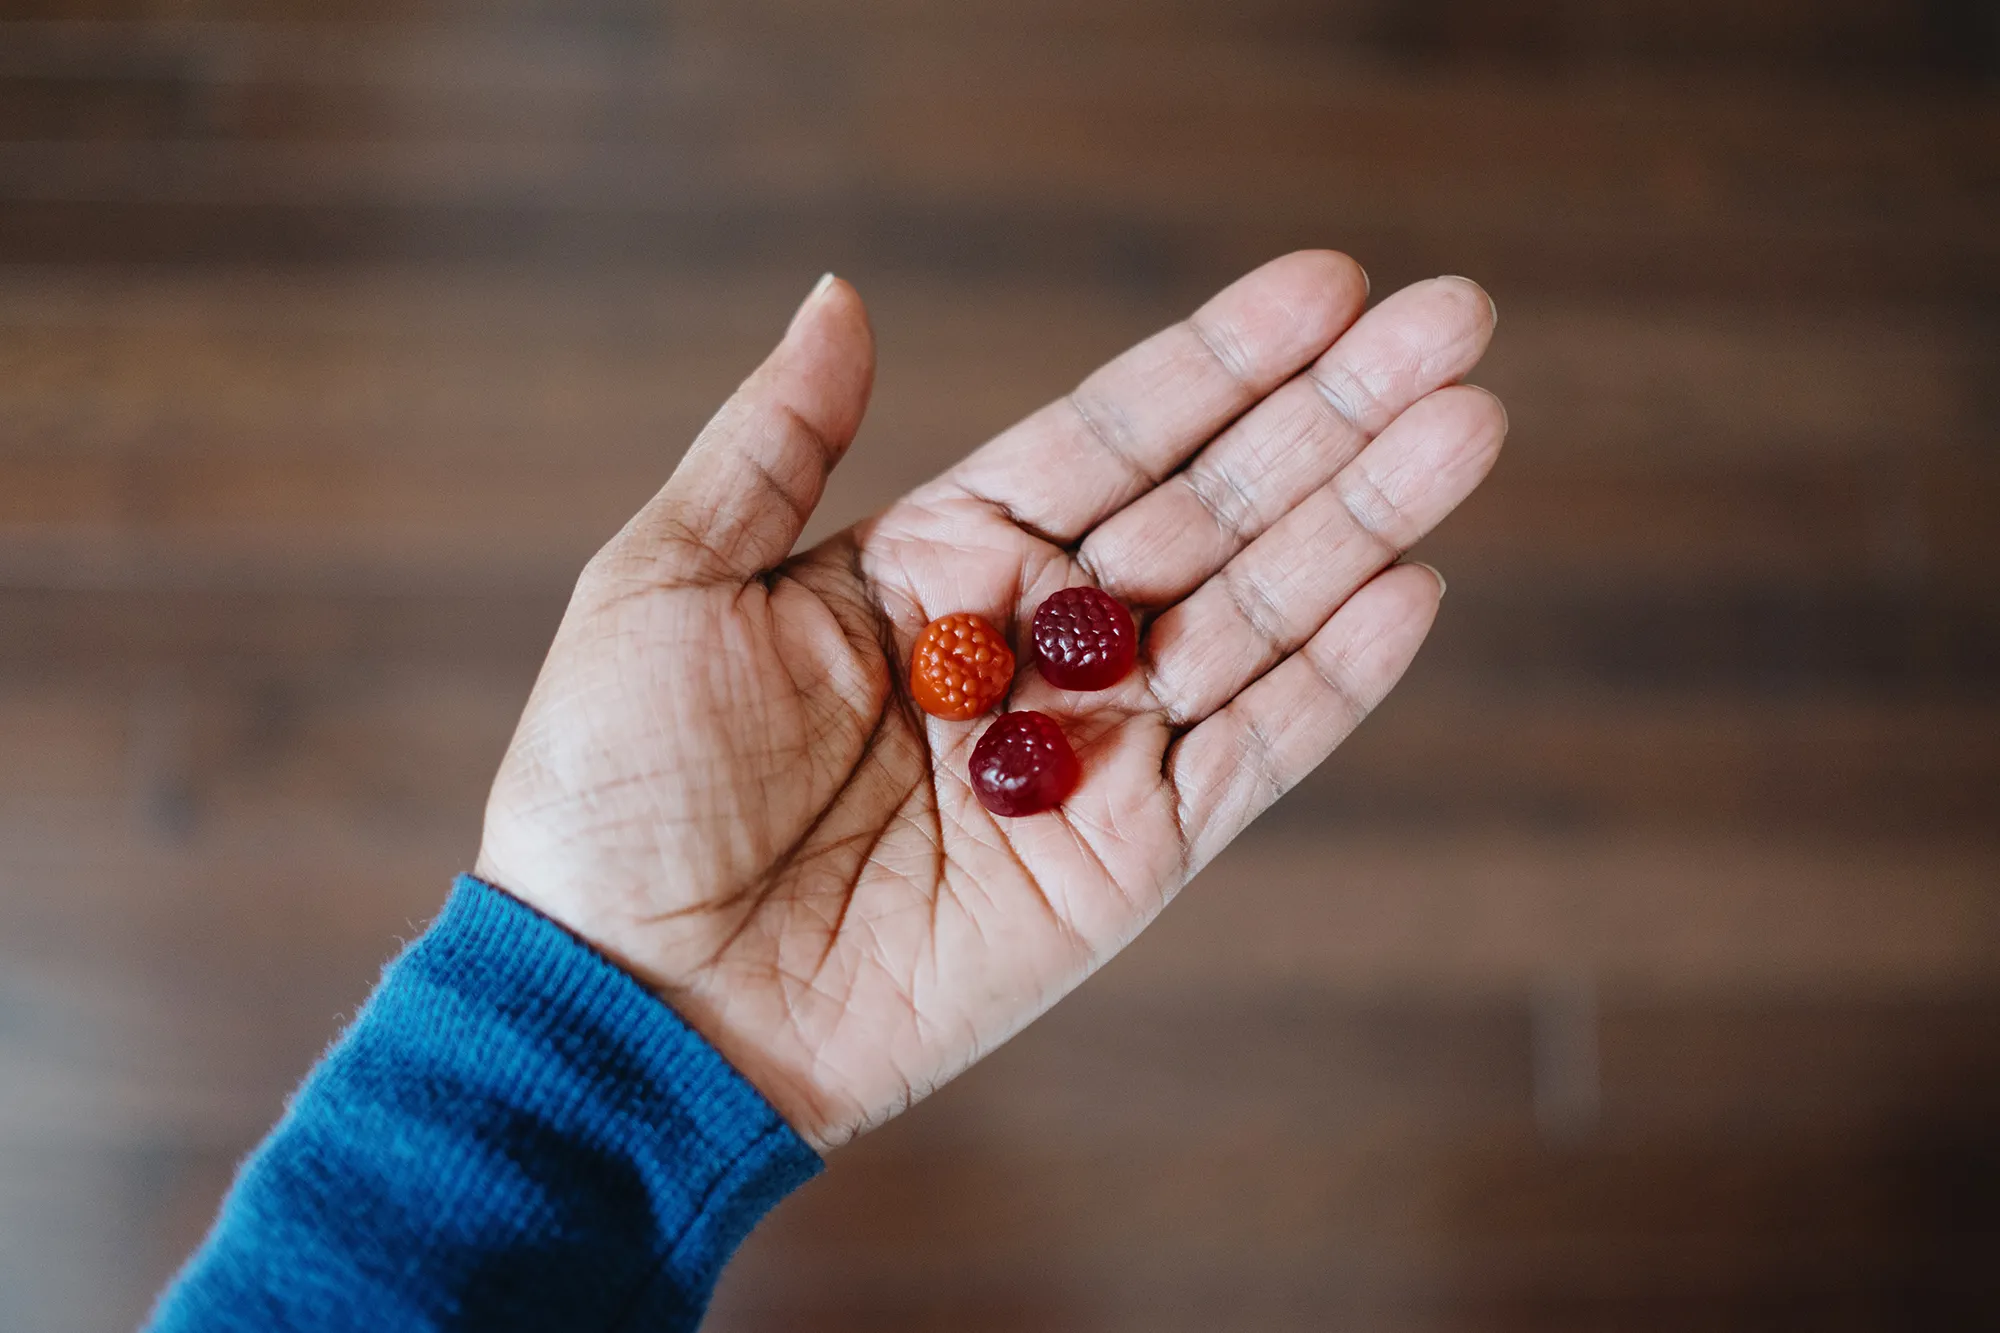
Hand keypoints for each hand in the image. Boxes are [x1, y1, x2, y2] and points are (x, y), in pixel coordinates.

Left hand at [476, 255, 1503, 1148]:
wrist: (635, 1000)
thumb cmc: (618, 792)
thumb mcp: (668, 583)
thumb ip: (777, 442)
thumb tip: (843, 296)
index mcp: (936, 559)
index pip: (1110, 433)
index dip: (1219, 361)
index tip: (1327, 284)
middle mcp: (1030, 641)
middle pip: (1210, 507)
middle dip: (1332, 417)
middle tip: (1454, 319)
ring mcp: (1088, 752)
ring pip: (1254, 616)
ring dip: (1364, 523)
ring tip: (1467, 424)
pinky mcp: (1122, 861)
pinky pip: (1248, 760)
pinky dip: (1331, 682)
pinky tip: (1410, 590)